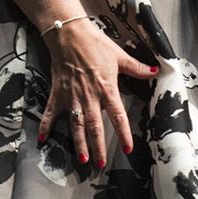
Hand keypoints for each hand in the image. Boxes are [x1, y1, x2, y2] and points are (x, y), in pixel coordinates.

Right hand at [36, 21, 157, 167]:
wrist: (69, 34)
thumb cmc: (95, 44)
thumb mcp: (119, 55)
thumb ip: (137, 68)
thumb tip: (156, 71)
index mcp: (107, 89)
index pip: (118, 116)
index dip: (123, 134)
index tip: (128, 149)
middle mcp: (89, 97)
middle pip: (95, 126)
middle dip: (98, 146)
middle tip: (100, 164)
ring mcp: (72, 97)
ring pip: (76, 125)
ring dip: (79, 143)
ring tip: (82, 159)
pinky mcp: (58, 93)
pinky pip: (50, 112)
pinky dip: (45, 126)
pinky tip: (41, 139)